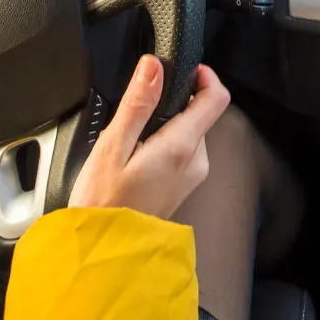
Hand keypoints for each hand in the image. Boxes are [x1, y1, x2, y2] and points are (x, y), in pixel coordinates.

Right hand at [70, 56, 229, 219]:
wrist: (103, 252)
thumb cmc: (104, 205)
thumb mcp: (112, 147)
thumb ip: (137, 103)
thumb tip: (153, 67)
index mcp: (182, 147)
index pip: (217, 98)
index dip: (204, 76)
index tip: (184, 70)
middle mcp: (195, 161)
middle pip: (199, 112)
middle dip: (172, 104)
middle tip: (137, 116)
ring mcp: (191, 175)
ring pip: (188, 131)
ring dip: (164, 125)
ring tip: (131, 143)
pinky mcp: (182, 184)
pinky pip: (181, 150)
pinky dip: (163, 143)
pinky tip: (135, 159)